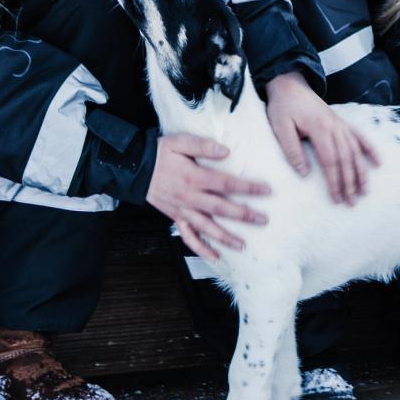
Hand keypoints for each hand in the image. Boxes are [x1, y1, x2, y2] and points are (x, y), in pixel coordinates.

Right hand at [146, 133, 269, 262]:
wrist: (133, 168)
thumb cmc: (158, 153)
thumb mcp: (179, 142)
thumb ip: (202, 145)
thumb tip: (225, 151)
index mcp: (194, 177)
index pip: (226, 183)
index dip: (247, 187)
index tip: (266, 190)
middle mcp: (190, 197)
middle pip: (221, 209)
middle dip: (244, 215)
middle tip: (263, 220)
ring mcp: (182, 211)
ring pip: (207, 228)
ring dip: (226, 237)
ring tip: (243, 245)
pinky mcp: (175, 218)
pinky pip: (188, 237)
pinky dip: (201, 249)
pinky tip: (215, 257)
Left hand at [264, 69, 379, 205]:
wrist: (290, 85)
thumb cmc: (283, 107)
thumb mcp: (280, 128)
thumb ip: (292, 150)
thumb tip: (304, 173)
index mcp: (320, 129)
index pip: (330, 161)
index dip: (335, 181)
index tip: (336, 198)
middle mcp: (335, 127)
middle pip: (346, 159)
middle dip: (350, 182)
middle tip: (351, 202)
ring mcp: (340, 124)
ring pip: (356, 151)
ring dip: (361, 171)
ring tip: (365, 190)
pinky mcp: (342, 122)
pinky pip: (360, 136)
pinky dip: (370, 149)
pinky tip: (378, 162)